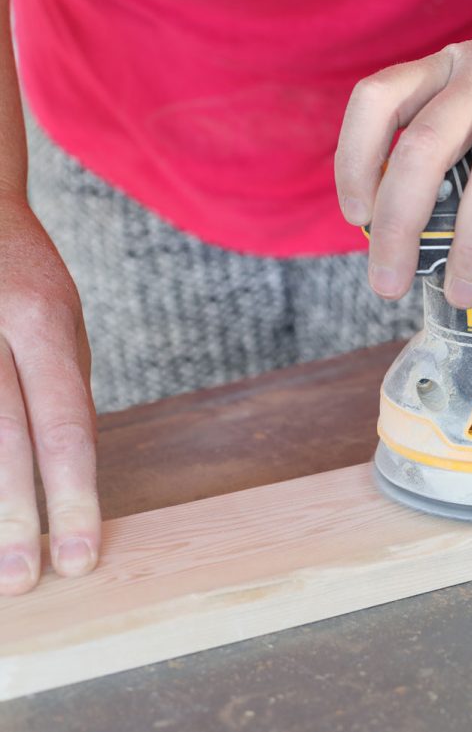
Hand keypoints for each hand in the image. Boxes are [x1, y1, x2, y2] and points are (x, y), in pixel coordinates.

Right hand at [0, 196, 98, 594]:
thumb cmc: (18, 271)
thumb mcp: (60, 316)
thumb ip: (63, 384)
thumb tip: (68, 466)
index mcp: (41, 318)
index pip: (67, 424)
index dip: (73, 496)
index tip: (80, 556)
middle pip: (1, 438)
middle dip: (12, 518)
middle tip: (23, 583)